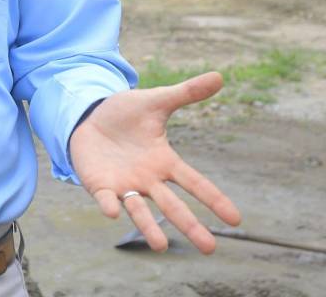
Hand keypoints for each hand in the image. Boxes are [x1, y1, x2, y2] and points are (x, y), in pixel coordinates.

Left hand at [68, 71, 241, 253]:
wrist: (89, 116)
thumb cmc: (126, 114)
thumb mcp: (157, 101)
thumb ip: (186, 93)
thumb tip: (219, 76)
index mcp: (165, 162)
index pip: (195, 182)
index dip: (214, 199)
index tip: (235, 219)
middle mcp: (148, 180)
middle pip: (172, 206)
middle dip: (190, 226)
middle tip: (210, 248)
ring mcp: (124, 185)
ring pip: (140, 211)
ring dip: (149, 228)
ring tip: (161, 246)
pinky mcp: (100, 185)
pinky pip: (106, 199)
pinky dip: (109, 206)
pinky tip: (113, 213)